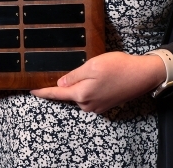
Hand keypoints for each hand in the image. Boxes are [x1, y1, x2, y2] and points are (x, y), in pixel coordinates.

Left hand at [30, 51, 165, 113]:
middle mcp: (88, 104)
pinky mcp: (105, 104)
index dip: (43, 91)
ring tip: (90, 69)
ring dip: (79, 84)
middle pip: (69, 94)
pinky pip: (89, 96)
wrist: (141, 75)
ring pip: (80, 94)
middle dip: (65, 84)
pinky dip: (88, 87)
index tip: (32, 90)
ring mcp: (97, 106)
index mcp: (82, 94)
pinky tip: (96, 77)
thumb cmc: (117, 67)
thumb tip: (61, 82)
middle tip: (66, 69)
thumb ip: (74, 75)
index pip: (57, 93)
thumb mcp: (92, 65)